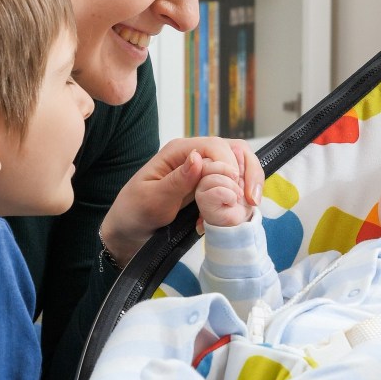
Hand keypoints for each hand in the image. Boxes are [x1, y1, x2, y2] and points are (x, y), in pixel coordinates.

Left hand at [101, 137, 262, 264]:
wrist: (130, 233)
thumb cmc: (135, 213)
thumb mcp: (152, 200)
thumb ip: (177, 181)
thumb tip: (198, 157)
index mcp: (178, 152)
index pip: (215, 146)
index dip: (230, 166)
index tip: (234, 192)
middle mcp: (195, 156)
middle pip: (235, 152)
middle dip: (247, 174)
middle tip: (250, 202)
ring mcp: (204, 172)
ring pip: (239, 168)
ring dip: (246, 187)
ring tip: (243, 208)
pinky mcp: (209, 187)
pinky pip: (233, 187)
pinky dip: (238, 200)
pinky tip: (228, 217)